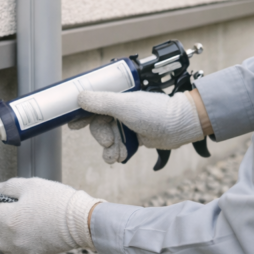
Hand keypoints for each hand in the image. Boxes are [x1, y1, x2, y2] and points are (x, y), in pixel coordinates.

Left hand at [0, 178, 102, 253]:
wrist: (80, 222)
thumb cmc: (57, 201)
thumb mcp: (31, 184)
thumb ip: (8, 186)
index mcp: (8, 219)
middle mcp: (10, 238)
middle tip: (2, 204)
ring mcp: (20, 249)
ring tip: (10, 219)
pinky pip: (10, 251)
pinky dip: (9, 242)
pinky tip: (18, 232)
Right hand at [69, 90, 204, 163]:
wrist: (179, 127)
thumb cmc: (155, 112)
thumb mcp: (125, 106)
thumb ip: (101, 102)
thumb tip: (79, 98)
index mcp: (117, 97)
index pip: (93, 104)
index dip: (82, 114)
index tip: (74, 125)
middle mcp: (120, 109)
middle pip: (98, 126)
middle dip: (101, 136)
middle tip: (108, 142)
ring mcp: (127, 124)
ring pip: (107, 139)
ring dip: (110, 149)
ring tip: (117, 154)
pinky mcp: (134, 137)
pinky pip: (118, 148)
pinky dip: (118, 153)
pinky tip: (123, 156)